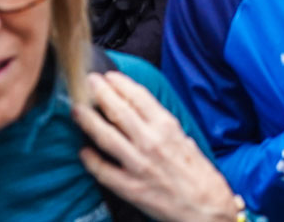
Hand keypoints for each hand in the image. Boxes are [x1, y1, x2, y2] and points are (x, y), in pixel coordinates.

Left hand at [73, 71, 237, 221]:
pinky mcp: (131, 188)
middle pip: (118, 111)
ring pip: (105, 137)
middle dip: (99, 93)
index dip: (120, 83)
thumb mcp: (185, 139)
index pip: (138, 97)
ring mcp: (138, 165)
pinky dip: (90, 159)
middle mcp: (151, 142)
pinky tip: (82, 151)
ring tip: (76, 109)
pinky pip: (103, 171)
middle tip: (87, 82)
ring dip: (88, 120)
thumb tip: (140, 113)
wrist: (207, 208)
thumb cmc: (199, 174)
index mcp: (167, 127)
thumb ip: (162, 126)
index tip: (108, 76)